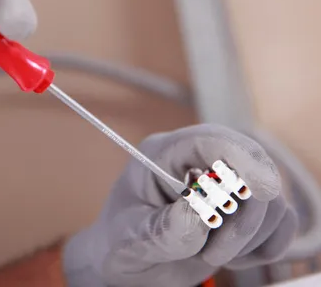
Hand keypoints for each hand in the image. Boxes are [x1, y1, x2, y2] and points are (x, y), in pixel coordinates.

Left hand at [63, 124, 297, 286]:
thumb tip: (201, 212)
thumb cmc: (122, 244)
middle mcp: (197, 162)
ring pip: (271, 200)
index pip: (208, 140)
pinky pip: (281, 222)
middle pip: (251, 167)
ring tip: (210, 255)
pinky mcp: (244, 209)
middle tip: (214, 252)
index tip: (263, 188)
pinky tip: (231, 255)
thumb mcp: (131, 239)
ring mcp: (225, 184)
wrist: (129, 262)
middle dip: (243, 215)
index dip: (239, 157)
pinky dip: (264, 246)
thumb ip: (164, 228)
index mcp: (163, 154)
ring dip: (249, 237)